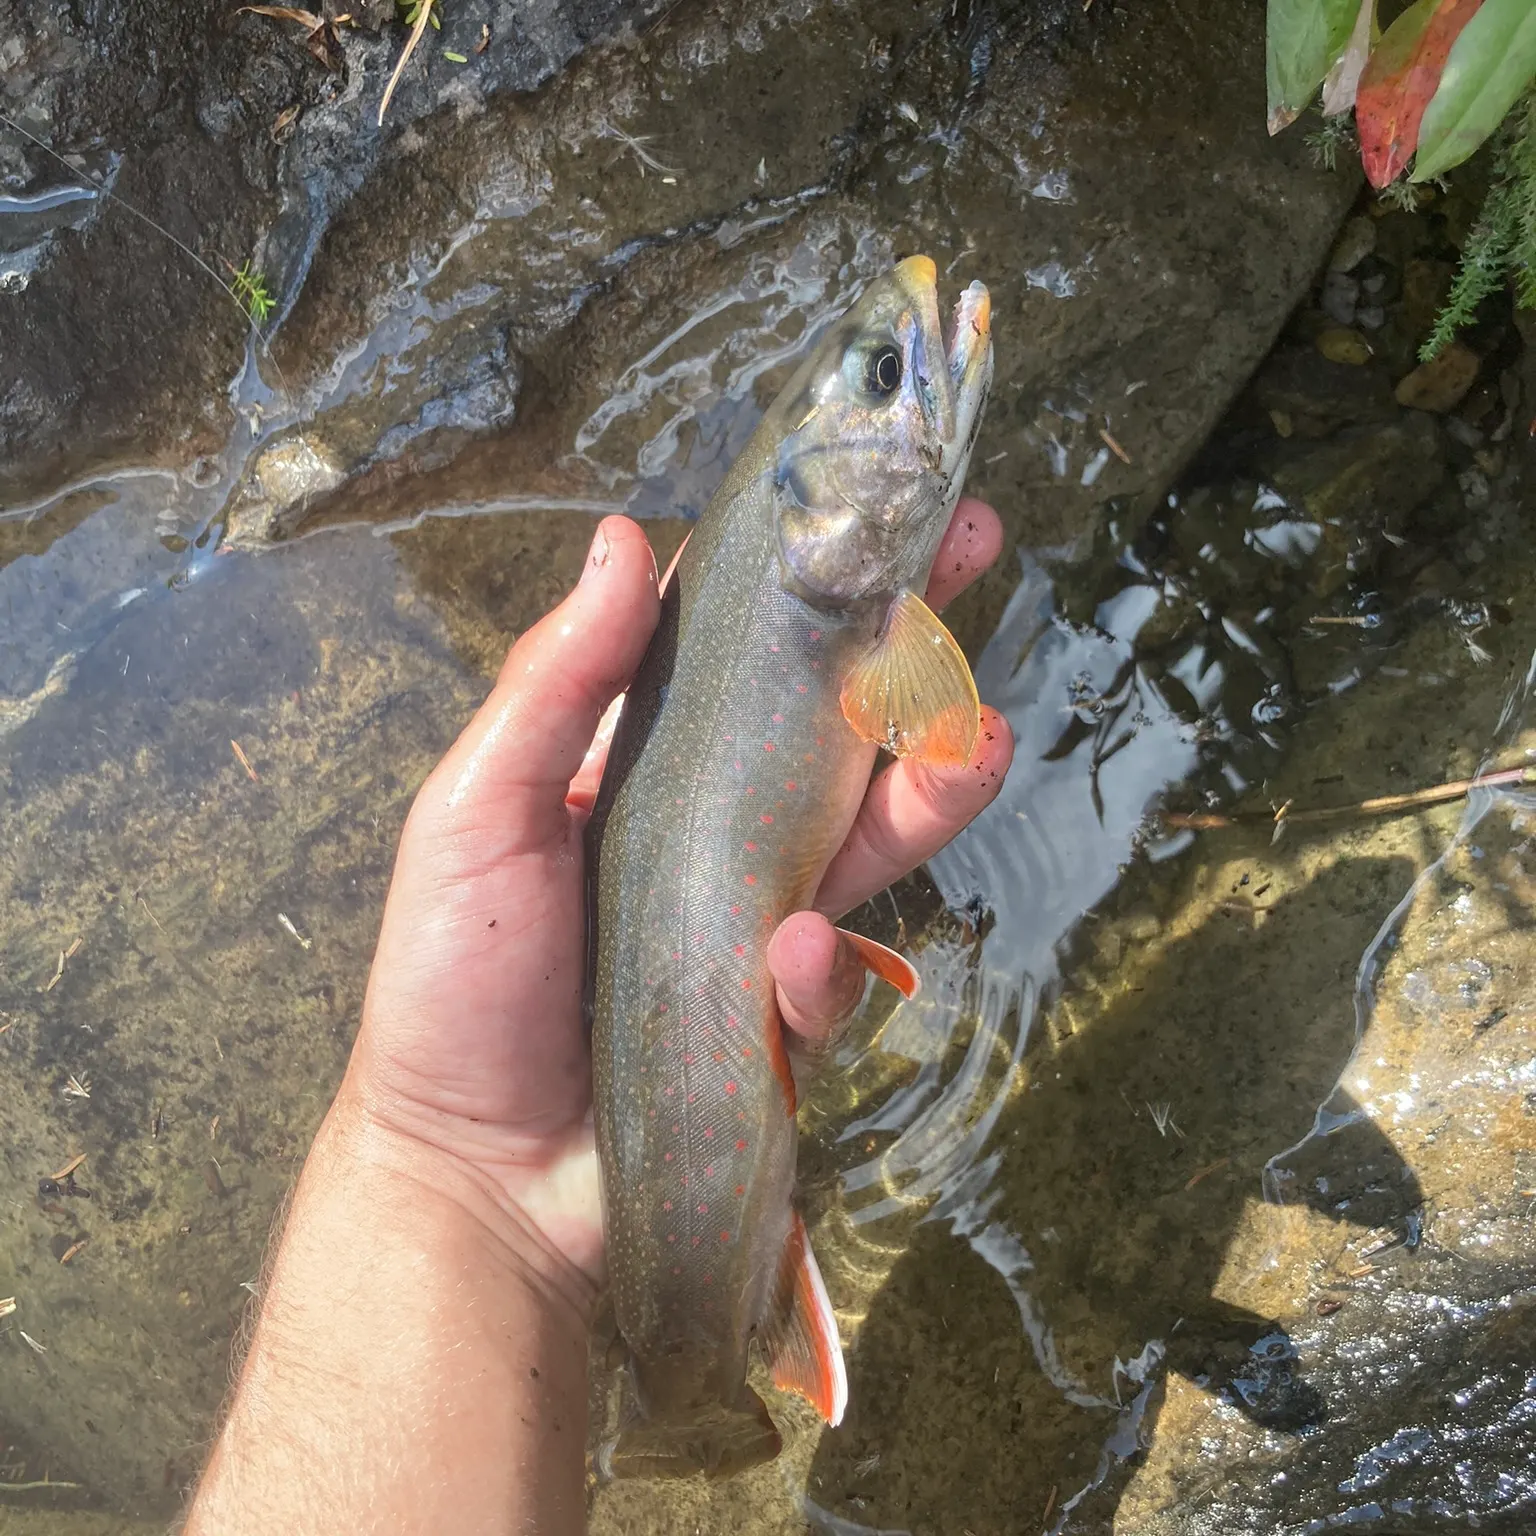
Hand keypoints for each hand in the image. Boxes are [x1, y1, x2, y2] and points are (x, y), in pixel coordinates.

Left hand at [343, 500, 1014, 1315]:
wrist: (475, 1180)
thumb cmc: (456, 985)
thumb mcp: (479, 813)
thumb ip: (556, 684)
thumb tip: (624, 537)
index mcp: (642, 763)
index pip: (740, 644)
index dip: (808, 570)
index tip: (877, 502)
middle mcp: (715, 825)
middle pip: (835, 715)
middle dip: (912, 629)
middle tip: (982, 549)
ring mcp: (762, 916)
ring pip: (875, 830)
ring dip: (929, 784)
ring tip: (970, 749)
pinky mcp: (787, 1011)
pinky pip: (839, 970)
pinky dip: (825, 964)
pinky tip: (788, 960)